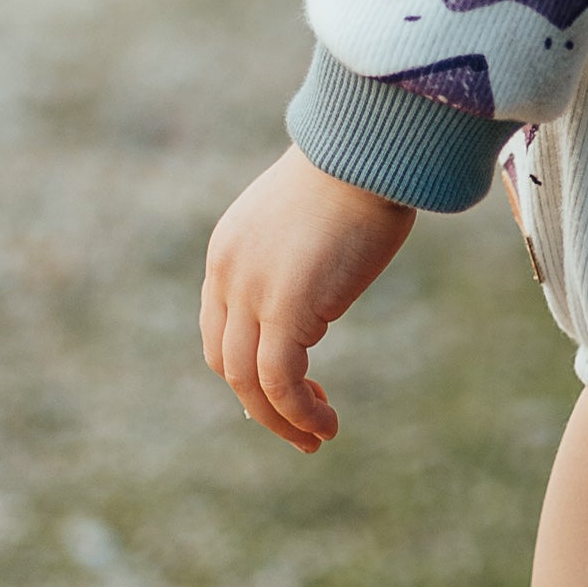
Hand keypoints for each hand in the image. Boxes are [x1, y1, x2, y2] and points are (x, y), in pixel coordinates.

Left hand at [199, 148, 416, 450]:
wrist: (369, 148)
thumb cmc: (360, 172)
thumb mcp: (313, 219)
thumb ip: (302, 257)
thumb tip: (322, 288)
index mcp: (227, 251)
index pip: (219, 330)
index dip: (246, 369)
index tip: (286, 389)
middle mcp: (227, 274)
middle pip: (225, 362)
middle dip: (260, 403)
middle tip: (300, 425)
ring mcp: (251, 291)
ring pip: (249, 381)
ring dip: (281, 419)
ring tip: (316, 438)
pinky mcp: (286, 308)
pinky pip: (280, 380)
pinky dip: (298, 413)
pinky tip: (325, 425)